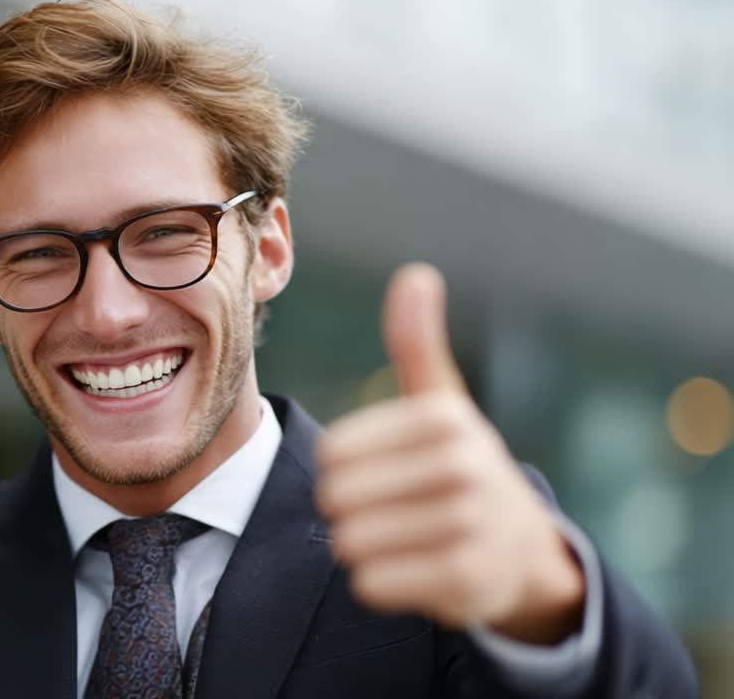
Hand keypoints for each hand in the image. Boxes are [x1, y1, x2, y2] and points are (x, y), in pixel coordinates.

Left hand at [315, 263, 583, 643]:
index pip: (332, 452)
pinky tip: (407, 568)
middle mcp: (464, 468)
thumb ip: (416, 344)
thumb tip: (415, 274)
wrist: (524, 549)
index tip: (377, 468)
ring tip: (394, 537)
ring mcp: (469, 526)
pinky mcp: (465, 582)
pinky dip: (375, 581)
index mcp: (445, 419)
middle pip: (337, 497)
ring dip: (358, 546)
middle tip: (383, 509)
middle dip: (346, 509)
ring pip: (350, 542)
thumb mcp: (442, 402)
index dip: (341, 467)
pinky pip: (370, 584)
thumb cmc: (461, 464)